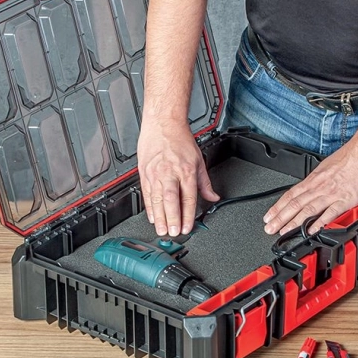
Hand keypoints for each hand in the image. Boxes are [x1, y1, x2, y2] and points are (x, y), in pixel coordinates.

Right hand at [137, 116, 218, 236]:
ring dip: (160, 217)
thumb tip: (213, 197)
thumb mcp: (198, 160)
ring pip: (157, 199)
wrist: (162, 124)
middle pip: (171, 200)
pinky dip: (149, 207)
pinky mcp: (144, 173)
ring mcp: (155, 174)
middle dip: (172, 218)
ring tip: (162, 230)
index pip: (188, 198)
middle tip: (173, 232)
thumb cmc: (179, 140)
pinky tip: (153, 217)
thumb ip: (205, 182)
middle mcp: (170, 173)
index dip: (187, 215)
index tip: (187, 227)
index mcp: (186, 171)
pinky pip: (146, 194)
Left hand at [263, 144, 357, 234]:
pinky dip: (319, 222)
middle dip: (280, 218)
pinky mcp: (345, 199)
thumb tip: (309, 189)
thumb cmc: (350, 158)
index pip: (290, 195)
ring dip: (293, 222)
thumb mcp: (326, 167)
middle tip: (269, 228)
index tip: (268, 216)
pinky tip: (311, 230)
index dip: (278, 207)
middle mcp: (319, 187)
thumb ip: (318, 181)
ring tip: (283, 232)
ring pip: (307, 210)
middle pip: (294, 204)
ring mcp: (331, 194)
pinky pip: (330, 213)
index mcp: (314, 179)